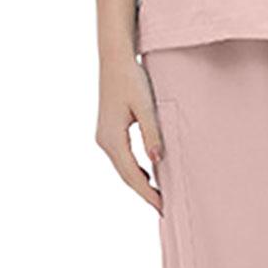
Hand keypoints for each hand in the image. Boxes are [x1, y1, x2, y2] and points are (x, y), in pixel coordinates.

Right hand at [97, 55, 163, 212]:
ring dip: (139, 182)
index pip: (132, 174)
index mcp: (112, 138)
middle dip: (144, 192)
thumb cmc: (131, 79)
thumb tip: (157, 161)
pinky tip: (148, 174)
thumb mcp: (145, 106)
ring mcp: (103, 136)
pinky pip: (121, 157)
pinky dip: (134, 169)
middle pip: (125, 175)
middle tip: (163, 208)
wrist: (114, 59)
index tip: (163, 207)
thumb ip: (152, 133)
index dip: (147, 192)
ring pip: (122, 168)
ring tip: (158, 195)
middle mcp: (103, 141)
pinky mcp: (107, 131)